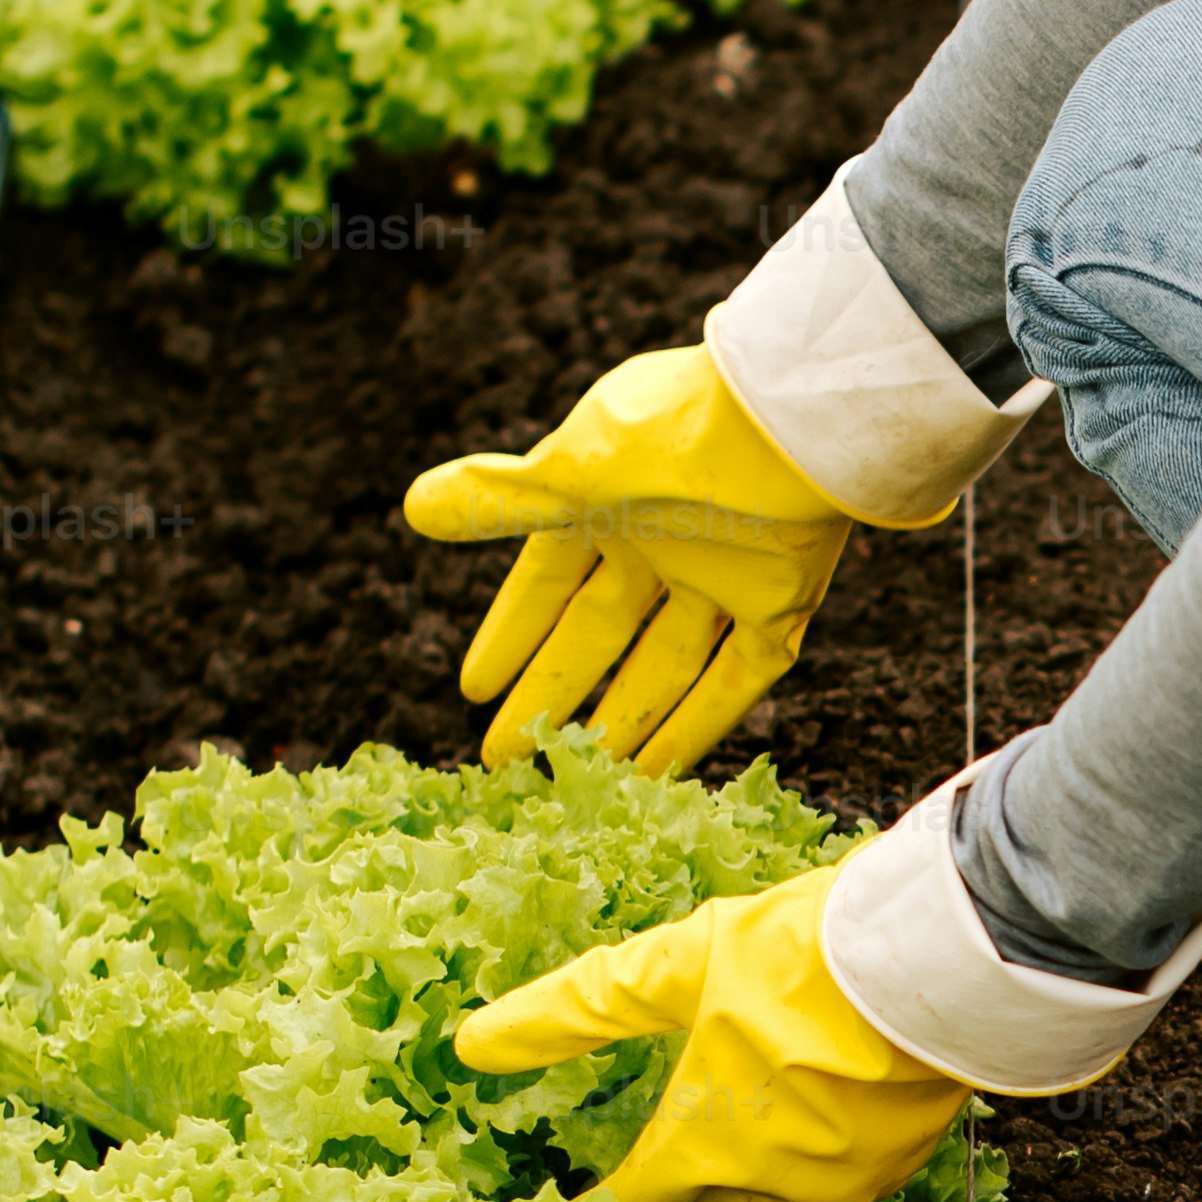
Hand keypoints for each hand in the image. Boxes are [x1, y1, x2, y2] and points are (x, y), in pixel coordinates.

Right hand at [409, 345, 866, 775]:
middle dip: (551, 695)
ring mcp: (723, 577)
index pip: (546, 582)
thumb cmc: (669, 437)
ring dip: (621, 722)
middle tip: (504, 760)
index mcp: (607, 503)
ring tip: (577, 779)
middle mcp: (661, 544)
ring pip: (663, 668)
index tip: (474, 688)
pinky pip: (733, 681)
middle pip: (597, 637)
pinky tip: (656, 774)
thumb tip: (413, 507)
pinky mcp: (779, 604)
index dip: (511, 634)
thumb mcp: (571, 474)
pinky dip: (696, 726)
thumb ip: (498, 502)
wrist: (788, 423)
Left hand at [453, 865, 969, 1201]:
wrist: (937, 957)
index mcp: (700, 1147)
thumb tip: (472, 1044)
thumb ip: (571, 1010)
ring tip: (687, 1184)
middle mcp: (763, 1189)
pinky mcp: (885, 1175)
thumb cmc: (799, 956)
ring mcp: (830, 1191)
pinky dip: (780, 1189)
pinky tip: (774, 1154)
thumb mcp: (672, 967)